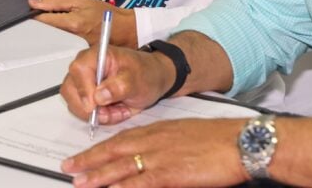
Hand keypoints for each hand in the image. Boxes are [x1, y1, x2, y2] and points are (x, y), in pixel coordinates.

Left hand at [30, 0, 137, 47]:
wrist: (124, 29)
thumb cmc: (105, 14)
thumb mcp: (81, 0)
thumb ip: (55, 1)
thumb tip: (33, 2)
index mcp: (72, 23)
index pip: (41, 21)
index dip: (36, 14)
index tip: (37, 11)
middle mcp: (71, 39)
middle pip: (44, 33)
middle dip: (43, 25)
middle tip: (53, 18)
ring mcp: (73, 49)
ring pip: (51, 41)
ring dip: (51, 33)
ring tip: (64, 26)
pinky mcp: (76, 55)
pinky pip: (60, 47)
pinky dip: (60, 40)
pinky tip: (69, 35)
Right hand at [60, 45, 174, 125]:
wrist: (152, 78)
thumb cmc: (145, 73)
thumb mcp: (137, 80)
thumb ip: (119, 86)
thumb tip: (99, 95)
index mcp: (97, 55)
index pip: (79, 71)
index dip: (84, 90)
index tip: (95, 105)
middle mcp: (85, 66)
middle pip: (70, 90)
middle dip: (90, 108)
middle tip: (111, 113)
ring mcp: (83, 82)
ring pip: (76, 104)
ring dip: (97, 114)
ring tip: (119, 111)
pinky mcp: (85, 95)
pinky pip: (83, 111)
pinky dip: (100, 117)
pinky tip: (115, 112)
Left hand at [62, 118, 248, 187]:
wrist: (241, 141)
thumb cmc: (221, 140)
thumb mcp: (187, 136)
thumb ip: (167, 146)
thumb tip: (153, 159)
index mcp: (160, 130)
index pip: (123, 139)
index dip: (101, 148)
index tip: (85, 155)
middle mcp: (156, 140)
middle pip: (115, 150)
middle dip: (90, 159)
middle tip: (70, 168)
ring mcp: (161, 156)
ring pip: (122, 166)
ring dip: (98, 175)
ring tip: (80, 182)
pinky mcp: (171, 173)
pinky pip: (141, 181)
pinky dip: (123, 186)